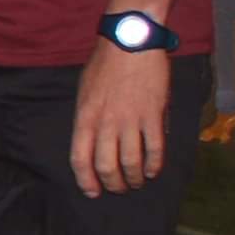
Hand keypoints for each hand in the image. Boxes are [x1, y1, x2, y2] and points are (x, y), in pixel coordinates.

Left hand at [71, 34, 169, 195]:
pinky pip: (155, 149)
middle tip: (118, 188)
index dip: (86, 180)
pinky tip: (153, 170)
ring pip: (131, 162)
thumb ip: (88, 118)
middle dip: (113, 184)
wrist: (130, 42)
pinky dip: (154, 165)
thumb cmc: (105, 65)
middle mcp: (105, 123)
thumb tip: (93, 142)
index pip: (80, 159)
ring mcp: (130, 120)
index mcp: (85, 117)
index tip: (92, 191)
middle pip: (106, 166)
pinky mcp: (153, 115)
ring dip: (134, 178)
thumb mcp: (85, 92)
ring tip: (137, 182)